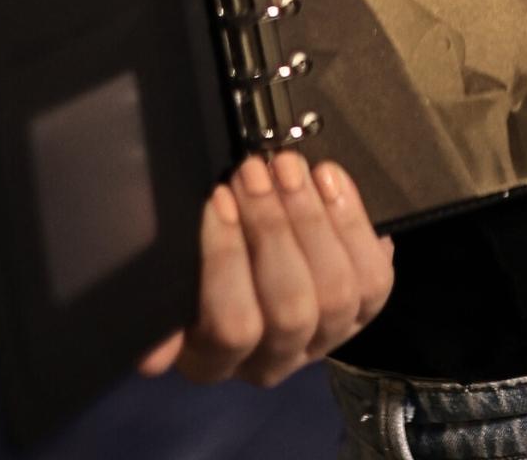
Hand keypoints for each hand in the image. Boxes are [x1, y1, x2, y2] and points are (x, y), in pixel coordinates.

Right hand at [138, 154, 393, 387]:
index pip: (230, 325)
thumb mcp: (171, 274)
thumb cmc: (199, 256)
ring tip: (288, 167)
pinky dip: (353, 221)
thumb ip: (163, 298)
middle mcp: (274, 359)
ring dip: (311, 218)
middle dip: (272, 227)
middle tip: (253, 170)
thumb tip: (152, 354)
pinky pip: (373, 277)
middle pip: (290, 307)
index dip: (226, 259)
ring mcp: (324, 337)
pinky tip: (328, 177)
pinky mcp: (363, 310)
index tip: (215, 197)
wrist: (253, 251)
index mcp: (215, 357)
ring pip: (336, 292)